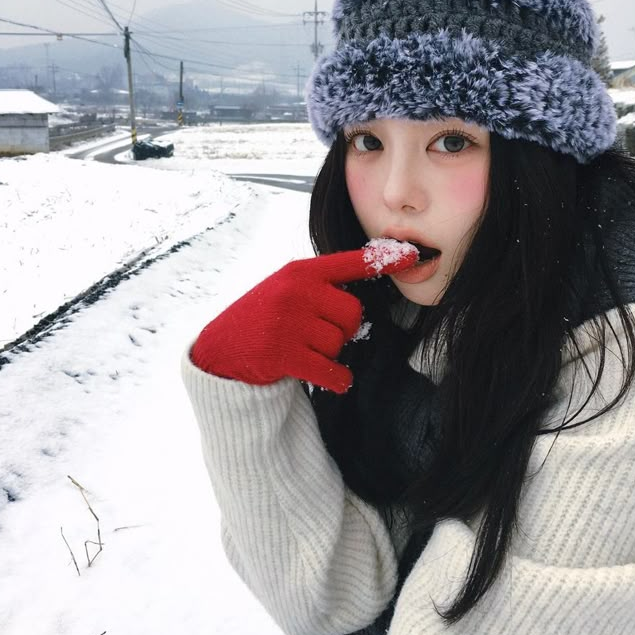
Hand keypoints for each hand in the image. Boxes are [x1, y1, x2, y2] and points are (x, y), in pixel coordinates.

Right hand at [190, 241, 417, 392]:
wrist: (221, 350)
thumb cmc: (263, 318)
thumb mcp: (286, 289)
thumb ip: (320, 286)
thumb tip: (367, 287)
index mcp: (300, 271)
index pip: (351, 262)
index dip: (385, 259)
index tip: (413, 254)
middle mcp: (295, 291)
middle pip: (353, 313)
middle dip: (342, 329)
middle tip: (315, 334)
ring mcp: (288, 321)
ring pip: (339, 343)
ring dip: (329, 354)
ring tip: (302, 350)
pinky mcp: (283, 354)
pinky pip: (332, 371)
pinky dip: (334, 380)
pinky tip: (322, 377)